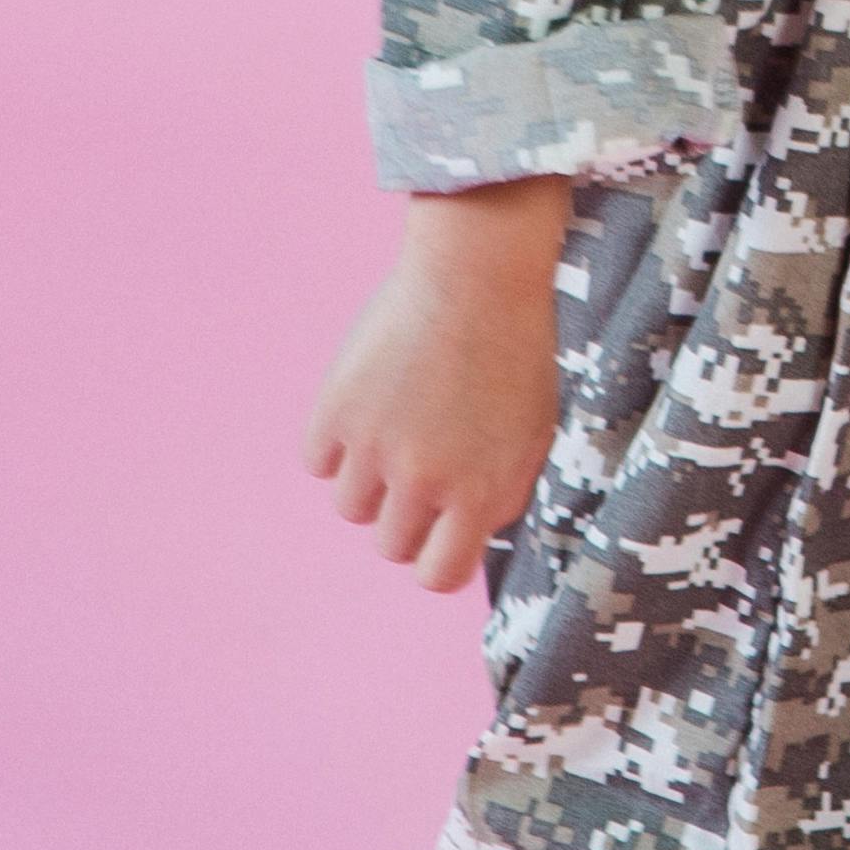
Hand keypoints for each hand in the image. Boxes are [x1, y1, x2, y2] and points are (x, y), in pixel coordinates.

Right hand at [305, 178, 566, 591]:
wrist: (479, 274)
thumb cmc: (514, 350)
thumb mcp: (530, 429)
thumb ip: (499, 492)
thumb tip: (462, 542)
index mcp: (484, 492)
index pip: (439, 575)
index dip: (436, 559)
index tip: (438, 535)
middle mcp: (427, 481)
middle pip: (390, 545)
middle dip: (404, 514)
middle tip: (421, 462)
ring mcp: (377, 450)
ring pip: (350, 507)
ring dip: (368, 477)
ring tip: (401, 421)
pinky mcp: (335, 415)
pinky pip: (319, 461)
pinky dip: (336, 439)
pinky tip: (370, 397)